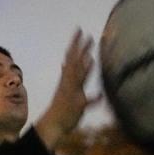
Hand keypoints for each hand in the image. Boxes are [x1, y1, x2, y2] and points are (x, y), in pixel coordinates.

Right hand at [36, 29, 101, 150]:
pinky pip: (85, 103)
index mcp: (66, 79)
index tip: (80, 29)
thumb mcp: (62, 88)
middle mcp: (69, 84)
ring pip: (78, 79)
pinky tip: (100, 95)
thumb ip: (66, 75)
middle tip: (89, 36)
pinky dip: (92, 99)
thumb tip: (65, 62)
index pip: (71, 56)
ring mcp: (73, 94)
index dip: (75, 43)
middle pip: (75, 64)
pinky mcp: (77, 106)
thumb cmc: (60, 106)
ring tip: (91, 58)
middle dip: (81, 50)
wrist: (53, 125)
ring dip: (85, 69)